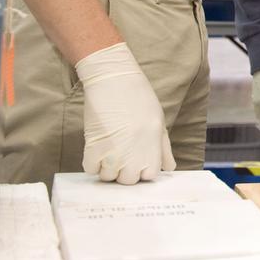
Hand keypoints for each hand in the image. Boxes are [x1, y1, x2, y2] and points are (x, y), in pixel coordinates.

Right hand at [76, 42, 173, 183]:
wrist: (114, 79)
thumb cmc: (138, 97)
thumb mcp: (157, 120)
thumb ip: (163, 147)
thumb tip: (169, 168)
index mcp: (153, 145)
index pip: (150, 175)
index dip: (143, 170)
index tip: (138, 161)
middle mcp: (135, 153)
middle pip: (129, 180)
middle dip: (125, 172)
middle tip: (121, 155)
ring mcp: (114, 152)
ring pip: (108, 177)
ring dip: (107, 168)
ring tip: (109, 150)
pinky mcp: (93, 148)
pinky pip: (91, 169)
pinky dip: (92, 163)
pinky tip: (97, 148)